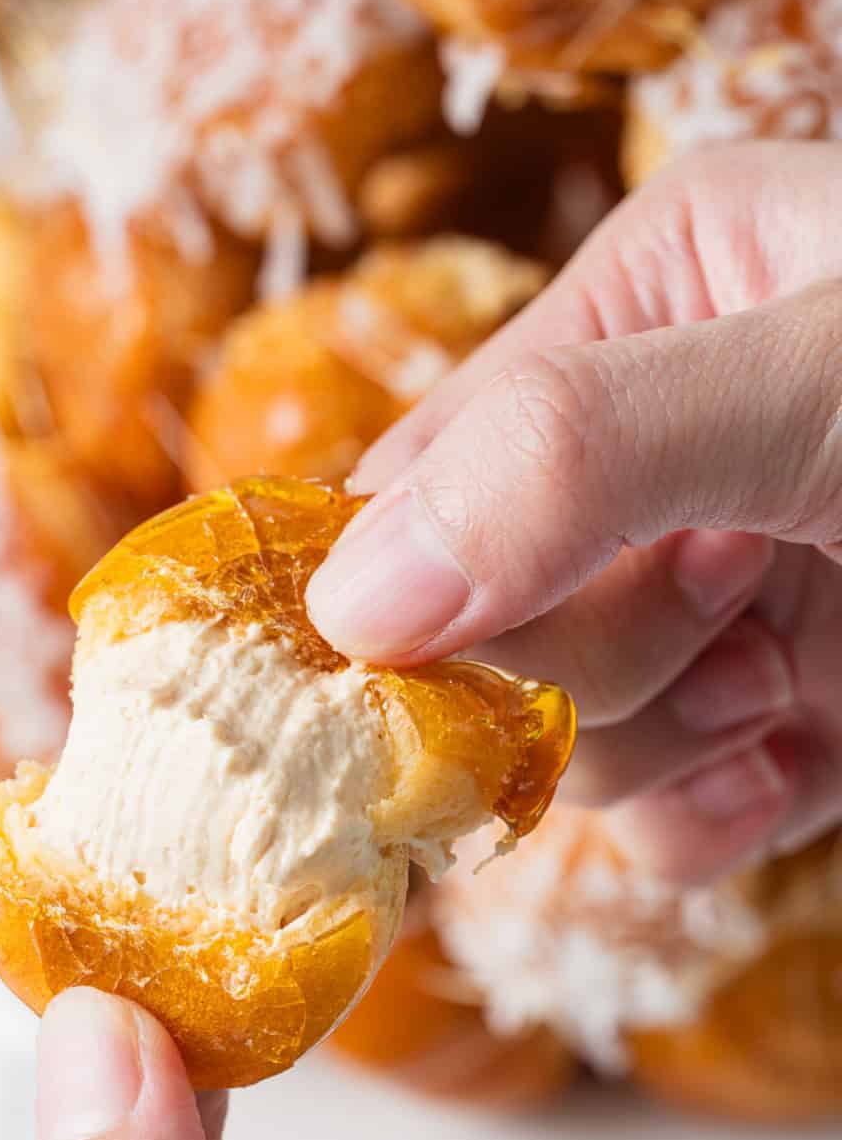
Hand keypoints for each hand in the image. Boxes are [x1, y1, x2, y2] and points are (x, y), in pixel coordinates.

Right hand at [306, 142, 841, 883]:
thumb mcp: (810, 372)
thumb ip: (573, 455)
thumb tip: (345, 596)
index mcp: (638, 311)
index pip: (422, 466)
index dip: (383, 582)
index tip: (381, 673)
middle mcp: (653, 465)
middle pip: (474, 619)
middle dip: (574, 653)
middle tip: (727, 599)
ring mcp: (713, 606)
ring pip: (551, 734)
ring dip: (646, 747)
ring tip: (780, 682)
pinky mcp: (775, 730)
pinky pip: (654, 821)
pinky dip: (699, 827)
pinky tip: (787, 776)